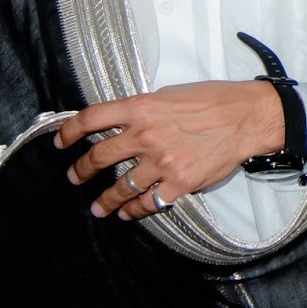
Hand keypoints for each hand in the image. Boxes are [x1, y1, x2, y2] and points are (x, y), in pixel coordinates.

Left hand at [55, 82, 284, 220]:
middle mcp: (145, 135)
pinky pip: (148, 203)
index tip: (60, 142)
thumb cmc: (213, 99)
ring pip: (120, 186)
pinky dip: (135, 211)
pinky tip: (129, 213)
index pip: (91, 119)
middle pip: (99, 156)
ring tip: (98, 207)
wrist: (246, 116)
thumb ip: (143, 108)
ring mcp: (161, 161)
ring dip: (105, 199)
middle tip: (74, 176)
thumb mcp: (171, 94)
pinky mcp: (179, 182)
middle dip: (81, 169)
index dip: (68, 132)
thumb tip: (122, 120)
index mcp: (141, 107)